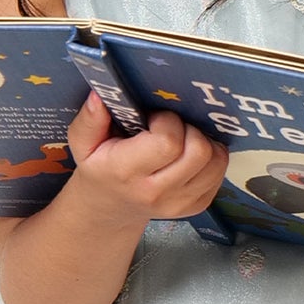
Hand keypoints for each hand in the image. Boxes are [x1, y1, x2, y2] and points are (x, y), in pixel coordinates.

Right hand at [65, 94, 227, 224]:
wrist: (109, 207)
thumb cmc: (101, 168)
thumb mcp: (83, 143)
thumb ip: (90, 119)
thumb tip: (99, 96)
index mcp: (127, 173)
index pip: (168, 142)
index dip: (167, 121)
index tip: (154, 120)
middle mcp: (157, 193)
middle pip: (198, 151)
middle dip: (188, 129)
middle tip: (170, 129)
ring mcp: (180, 203)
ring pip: (216, 160)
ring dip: (203, 141)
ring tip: (181, 140)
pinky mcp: (197, 205)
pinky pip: (220, 171)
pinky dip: (211, 157)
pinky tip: (189, 154)